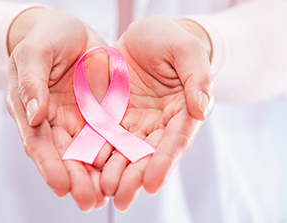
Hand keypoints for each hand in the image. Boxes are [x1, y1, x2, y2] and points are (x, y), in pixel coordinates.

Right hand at [6, 8, 111, 210]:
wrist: (69, 28)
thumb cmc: (45, 37)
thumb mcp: (35, 53)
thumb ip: (32, 83)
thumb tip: (34, 115)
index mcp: (30, 111)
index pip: (39, 143)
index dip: (49, 166)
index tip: (60, 185)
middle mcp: (52, 123)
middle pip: (63, 158)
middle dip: (75, 180)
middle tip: (88, 201)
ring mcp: (76, 122)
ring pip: (86, 156)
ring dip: (94, 179)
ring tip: (105, 200)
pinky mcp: (99, 117)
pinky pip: (108, 141)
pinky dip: (115, 160)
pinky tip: (125, 177)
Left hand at [97, 15, 214, 209]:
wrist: (143, 33)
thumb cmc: (171, 39)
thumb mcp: (187, 50)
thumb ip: (197, 79)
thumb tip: (202, 109)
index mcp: (182, 113)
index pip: (175, 143)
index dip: (164, 164)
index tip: (152, 183)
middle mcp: (157, 125)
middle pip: (147, 156)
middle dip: (134, 178)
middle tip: (122, 198)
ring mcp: (133, 123)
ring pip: (123, 153)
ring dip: (114, 174)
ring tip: (104, 192)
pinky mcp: (110, 116)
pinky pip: (101, 137)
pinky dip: (95, 154)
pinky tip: (85, 169)